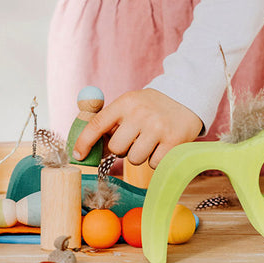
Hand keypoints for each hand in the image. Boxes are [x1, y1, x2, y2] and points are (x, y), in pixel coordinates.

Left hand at [72, 89, 202, 168]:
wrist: (186, 98)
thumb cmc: (150, 107)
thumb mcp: (130, 105)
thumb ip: (111, 122)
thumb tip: (90, 149)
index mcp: (125, 103)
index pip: (98, 124)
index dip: (84, 142)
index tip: (78, 155)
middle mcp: (140, 114)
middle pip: (117, 148)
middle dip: (122, 149)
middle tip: (133, 139)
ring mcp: (158, 128)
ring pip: (135, 159)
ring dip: (140, 155)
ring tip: (149, 141)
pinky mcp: (173, 142)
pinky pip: (154, 164)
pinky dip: (156, 160)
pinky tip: (162, 145)